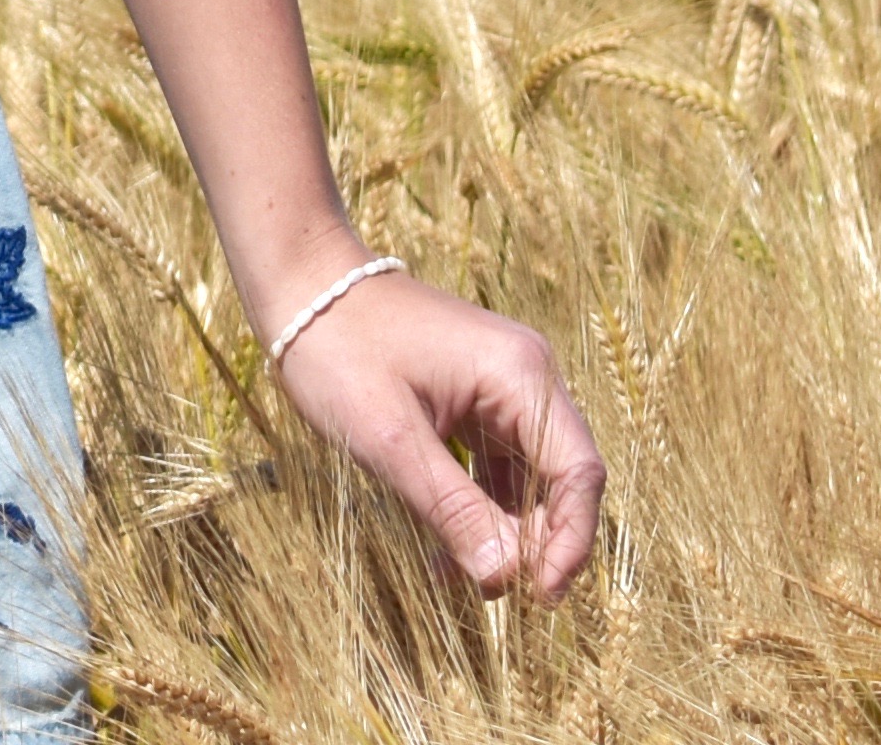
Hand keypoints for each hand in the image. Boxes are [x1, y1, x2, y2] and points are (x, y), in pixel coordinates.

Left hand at [269, 262, 600, 599]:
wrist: (301, 285)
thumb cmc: (339, 351)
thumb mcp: (391, 440)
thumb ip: (452, 507)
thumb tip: (505, 576)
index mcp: (521, 375)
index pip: (579, 472)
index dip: (570, 541)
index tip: (540, 596)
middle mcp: (526, 376)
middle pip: (561, 477)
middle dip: (537, 542)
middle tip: (495, 594)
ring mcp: (502, 384)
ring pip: (529, 476)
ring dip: (506, 531)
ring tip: (467, 584)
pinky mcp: (475, 396)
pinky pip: (496, 463)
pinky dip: (480, 507)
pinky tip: (448, 554)